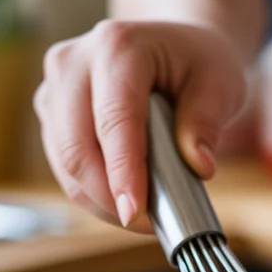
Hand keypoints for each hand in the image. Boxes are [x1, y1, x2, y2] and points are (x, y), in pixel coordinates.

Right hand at [34, 20, 246, 229]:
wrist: (170, 48)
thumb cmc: (197, 64)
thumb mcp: (220, 84)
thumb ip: (207, 122)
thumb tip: (199, 167)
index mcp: (117, 46)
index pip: (114, 119)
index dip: (122, 171)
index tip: (135, 212)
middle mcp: (73, 62)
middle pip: (77, 147)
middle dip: (109, 196)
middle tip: (147, 225)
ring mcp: (56, 88)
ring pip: (65, 164)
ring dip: (102, 201)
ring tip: (144, 216)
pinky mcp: (51, 114)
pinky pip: (64, 168)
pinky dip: (94, 194)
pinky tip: (126, 202)